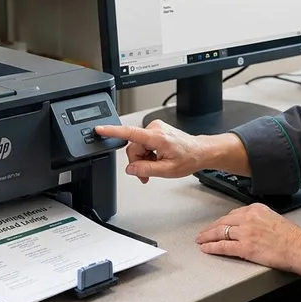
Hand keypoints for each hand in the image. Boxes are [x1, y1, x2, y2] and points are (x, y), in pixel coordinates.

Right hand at [93, 120, 207, 182]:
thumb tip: (130, 169)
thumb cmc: (189, 158)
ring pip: (138, 146)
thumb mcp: (167, 170)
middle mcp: (154, 128)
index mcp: (157, 137)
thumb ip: (146, 170)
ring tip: (156, 166)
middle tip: (148, 174)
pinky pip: (144, 143)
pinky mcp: (156, 130)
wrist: (200, 151)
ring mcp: (156, 128)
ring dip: (144, 159)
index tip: (100, 129)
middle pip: (133, 147)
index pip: (129, 133)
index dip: (112, 131)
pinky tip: (157, 159)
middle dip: (138, 161)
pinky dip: (148, 154)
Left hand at [195, 203, 300, 281]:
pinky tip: (206, 248)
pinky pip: (223, 246)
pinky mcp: (245, 247)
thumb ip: (259, 219)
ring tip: (200, 240)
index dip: (222, 221)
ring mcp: (245, 232)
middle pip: (223, 222)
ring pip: (220, 233)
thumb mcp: (274, 218)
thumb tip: (251, 227)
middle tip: (203, 233)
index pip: (233, 214)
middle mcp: (248, 218)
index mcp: (256, 209)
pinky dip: (212, 247)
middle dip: (211, 228)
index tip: (217, 225)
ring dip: (207, 237)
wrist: (300, 248)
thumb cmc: (292, 237)